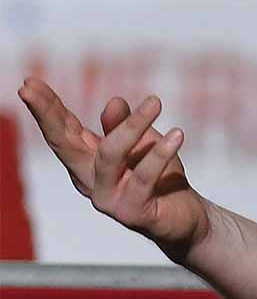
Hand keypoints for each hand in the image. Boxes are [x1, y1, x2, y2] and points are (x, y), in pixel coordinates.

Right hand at [17, 77, 209, 262]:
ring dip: (132, 126)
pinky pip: (144, 178)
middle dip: (47, 115)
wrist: (185, 216)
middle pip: (64, 144)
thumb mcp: (142, 144)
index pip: (63, 131)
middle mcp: (90, 180)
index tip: (28, 83)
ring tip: (156, 102)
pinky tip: (177, 135)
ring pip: (110, 156)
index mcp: (88, 161)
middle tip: (29, 87)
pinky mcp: (132, 212)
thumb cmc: (159, 177)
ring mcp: (108, 198)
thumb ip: (124, 126)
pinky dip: (160, 154)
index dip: (46, 108)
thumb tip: (114, 102)